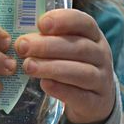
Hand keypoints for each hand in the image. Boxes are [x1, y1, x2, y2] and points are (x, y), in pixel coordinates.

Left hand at [14, 9, 115, 123]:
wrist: (93, 102)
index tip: (40, 24)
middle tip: (22, 47)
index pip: (83, 23)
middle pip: (78, 47)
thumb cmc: (75, 70)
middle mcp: (101, 56)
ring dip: (52, 68)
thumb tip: (23, 41)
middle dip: (47, 46)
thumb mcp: (68, 53)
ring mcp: (100, 80)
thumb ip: (51, 44)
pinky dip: (61, 89)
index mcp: (94, 37)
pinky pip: (79, 95)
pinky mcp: (94, 102)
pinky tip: (44, 84)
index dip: (63, 21)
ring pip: (79, 72)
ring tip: (29, 66)